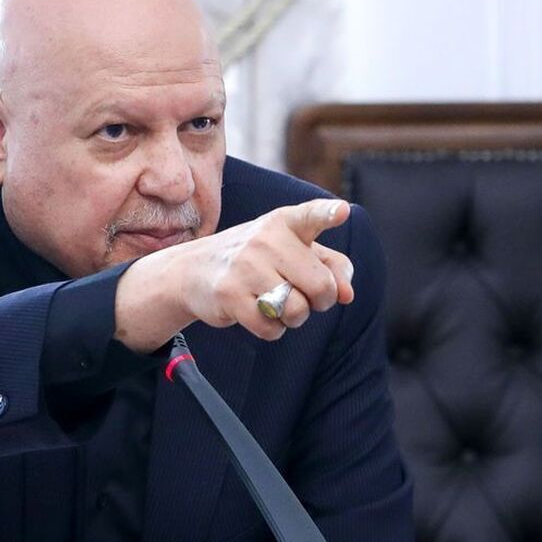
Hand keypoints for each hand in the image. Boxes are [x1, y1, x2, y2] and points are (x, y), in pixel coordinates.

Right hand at [115, 198, 355, 350]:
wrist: (194, 269)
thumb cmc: (257, 260)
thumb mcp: (294, 251)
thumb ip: (331, 266)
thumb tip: (347, 295)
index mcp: (285, 223)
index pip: (310, 216)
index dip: (327, 214)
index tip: (341, 211)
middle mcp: (266, 240)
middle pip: (320, 287)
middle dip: (320, 301)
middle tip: (305, 295)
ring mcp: (245, 267)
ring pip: (297, 311)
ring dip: (294, 318)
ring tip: (278, 304)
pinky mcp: (229, 295)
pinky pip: (271, 328)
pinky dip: (272, 329)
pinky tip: (259, 313)